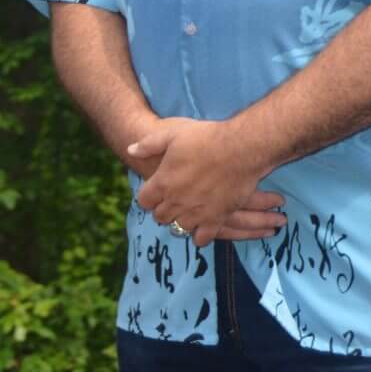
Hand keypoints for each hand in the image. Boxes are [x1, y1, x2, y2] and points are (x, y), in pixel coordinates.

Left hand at [128, 118, 278, 246]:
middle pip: (160, 216)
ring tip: (186, 212)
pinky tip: (202, 226)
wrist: (240, 148)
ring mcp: (196, 212)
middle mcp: (176, 201)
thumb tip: (130, 150)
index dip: (148, 196)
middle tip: (170, 201)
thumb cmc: (205, 138)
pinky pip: (202, 238)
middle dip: (162, 210)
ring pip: (179, 228)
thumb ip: (149, 144)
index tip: (154, 192)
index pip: (144, 201)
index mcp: (162, 182)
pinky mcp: (216, 218)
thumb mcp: (171, 133)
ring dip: (180, 221)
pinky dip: (200, 235)